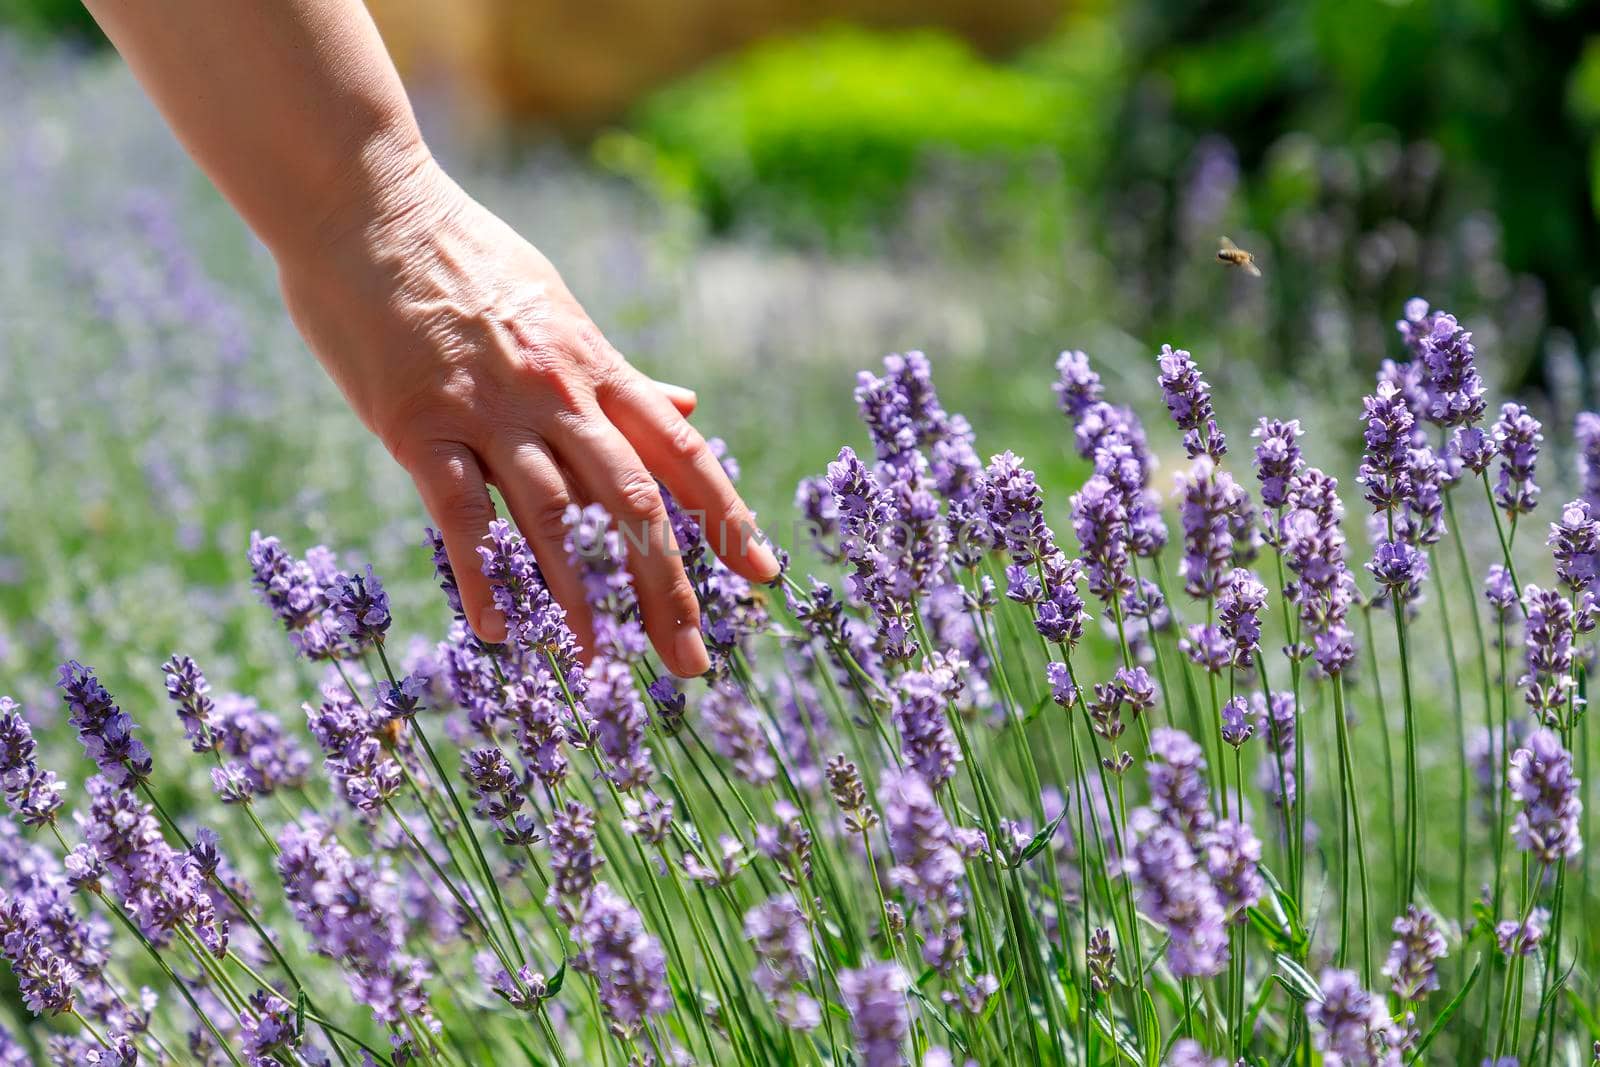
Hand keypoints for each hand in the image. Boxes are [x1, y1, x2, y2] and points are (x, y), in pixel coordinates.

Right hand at [274, 145, 779, 676]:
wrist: (364, 204)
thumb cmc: (463, 257)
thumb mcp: (562, 308)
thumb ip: (620, 375)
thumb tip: (686, 410)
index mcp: (597, 369)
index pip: (681, 458)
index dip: (727, 519)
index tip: (761, 575)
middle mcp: (559, 395)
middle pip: (633, 504)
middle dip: (667, 588)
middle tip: (691, 662)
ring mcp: (491, 411)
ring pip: (555, 518)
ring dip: (581, 597)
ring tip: (597, 663)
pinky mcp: (420, 424)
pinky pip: (461, 514)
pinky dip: (484, 574)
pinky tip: (500, 629)